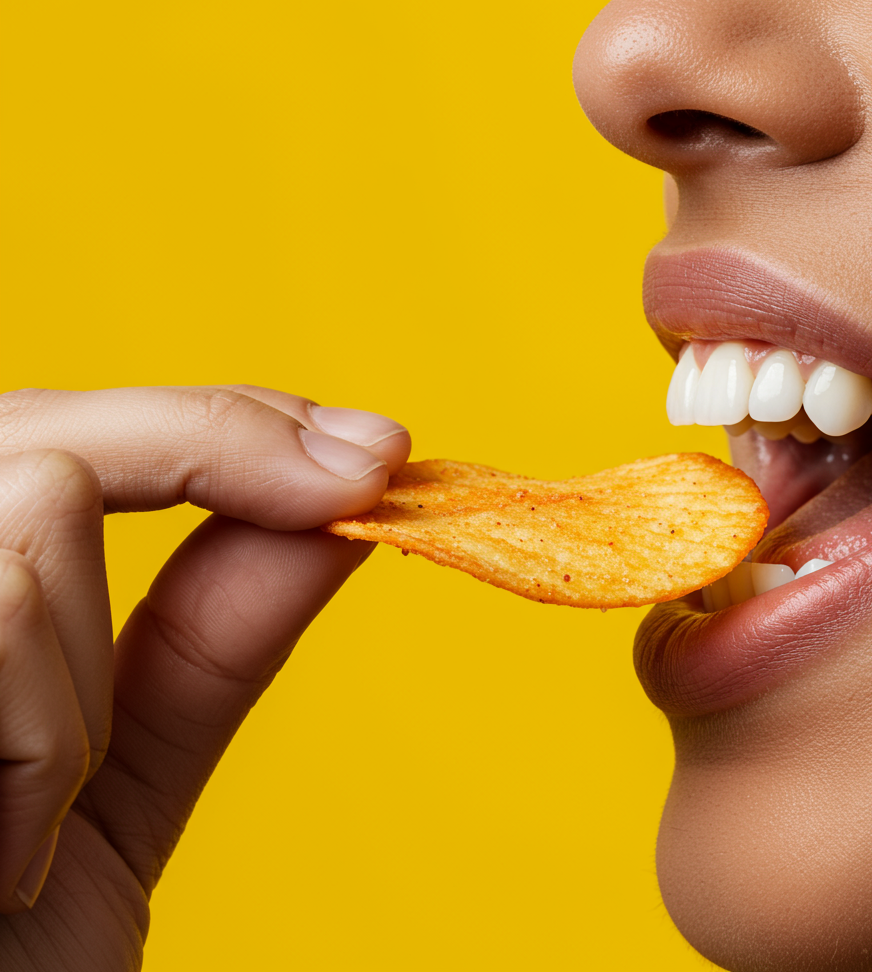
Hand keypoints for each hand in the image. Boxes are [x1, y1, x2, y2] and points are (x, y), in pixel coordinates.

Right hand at [0, 385, 409, 969]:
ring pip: (31, 502)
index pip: (71, 433)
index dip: (226, 418)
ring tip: (45, 819)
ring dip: (91, 677)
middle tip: (365, 470)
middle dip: (224, 443)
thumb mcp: (115, 779)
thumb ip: (209, 637)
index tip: (370, 444)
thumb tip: (336, 506)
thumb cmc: (3, 962)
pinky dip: (39, 744)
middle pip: (48, 427)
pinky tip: (2, 860)